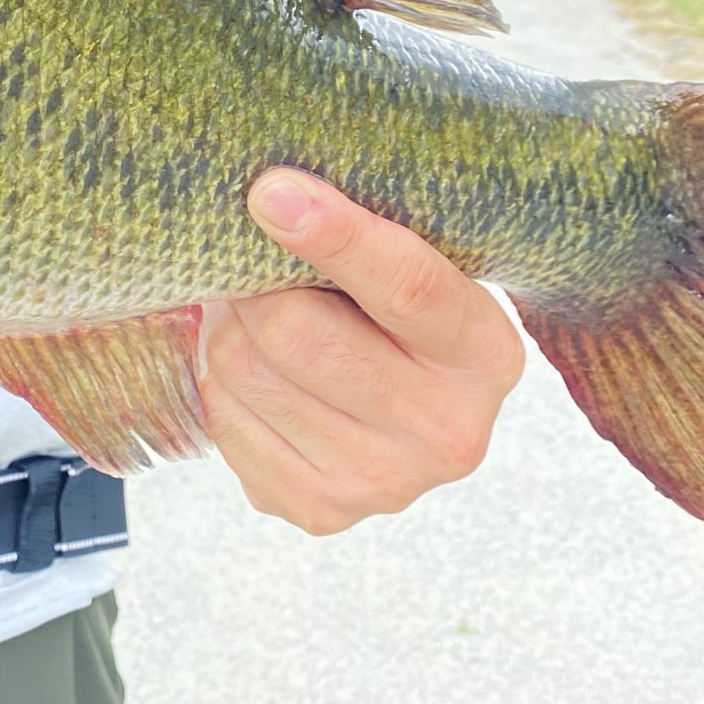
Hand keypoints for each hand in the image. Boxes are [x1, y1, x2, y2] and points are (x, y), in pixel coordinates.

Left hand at [198, 169, 523, 534]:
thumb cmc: (391, 312)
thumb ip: (361, 231)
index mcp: (485, 353)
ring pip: (245, 370)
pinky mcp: (318, 510)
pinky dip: (218, 380)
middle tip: (251, 263)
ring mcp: (384, 483)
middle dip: (254, 283)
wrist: (397, 412)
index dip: (334, 235)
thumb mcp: (410, 262)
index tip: (270, 192)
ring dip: (228, 328)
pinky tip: (255, 371)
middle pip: (297, 332)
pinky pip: (222, 418)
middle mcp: (448, 433)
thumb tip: (273, 197)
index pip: (407, 286)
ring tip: (253, 315)